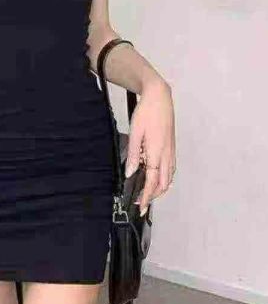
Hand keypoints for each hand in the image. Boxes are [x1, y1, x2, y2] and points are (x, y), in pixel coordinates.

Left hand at [125, 80, 175, 215]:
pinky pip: (170, 169)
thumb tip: (130, 173)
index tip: (140, 206)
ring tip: (147, 193)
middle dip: (153, 196)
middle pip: (163, 183)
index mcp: (157, 152)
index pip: (152, 181)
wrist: (160, 98)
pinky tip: (157, 178)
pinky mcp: (172, 147)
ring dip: (159, 188)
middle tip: (141, 203)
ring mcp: (171, 151)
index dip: (146, 196)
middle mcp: (167, 154)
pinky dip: (164, 179)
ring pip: (169, 178)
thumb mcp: (135, 132)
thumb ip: (133, 154)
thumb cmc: (147, 112)